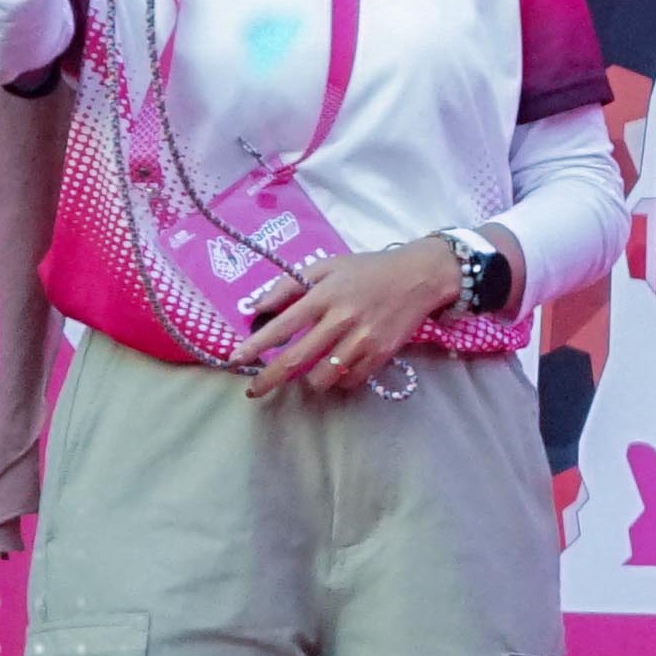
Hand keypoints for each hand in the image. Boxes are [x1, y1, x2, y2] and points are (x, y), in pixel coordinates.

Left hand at [234, 239, 462, 398]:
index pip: (283, 325)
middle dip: (269, 378)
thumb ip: (290, 284)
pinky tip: (337, 371)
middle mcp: (342, 318)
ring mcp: (364, 338)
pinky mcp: (382, 352)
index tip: (235, 359)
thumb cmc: (368, 270)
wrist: (420, 276)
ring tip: (307, 374)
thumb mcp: (327, 266)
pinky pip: (351, 379)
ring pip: (324, 375)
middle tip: (254, 390)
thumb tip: (257, 307)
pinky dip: (339, 380)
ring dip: (308, 380)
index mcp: (325, 294)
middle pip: (297, 358)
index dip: (256, 344)